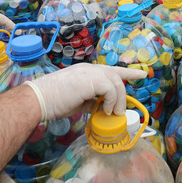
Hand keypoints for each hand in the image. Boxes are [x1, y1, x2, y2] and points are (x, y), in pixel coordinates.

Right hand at [24, 64, 147, 120]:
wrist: (39, 99)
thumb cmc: (54, 102)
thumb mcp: (77, 101)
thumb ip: (91, 101)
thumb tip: (102, 109)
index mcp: (86, 72)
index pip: (111, 70)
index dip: (128, 73)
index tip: (142, 74)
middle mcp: (89, 69)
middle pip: (116, 76)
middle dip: (124, 93)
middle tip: (121, 110)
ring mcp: (90, 72)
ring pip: (116, 82)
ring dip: (118, 100)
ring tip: (112, 113)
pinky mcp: (90, 79)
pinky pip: (110, 88)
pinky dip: (111, 100)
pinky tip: (105, 110)